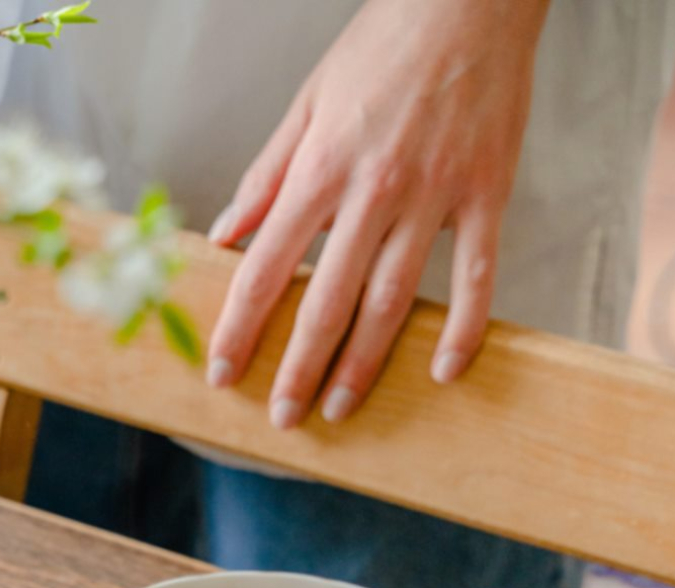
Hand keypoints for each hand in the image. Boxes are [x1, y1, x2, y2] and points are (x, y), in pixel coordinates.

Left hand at [206, 0, 548, 427]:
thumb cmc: (380, 49)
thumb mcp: (305, 106)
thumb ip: (264, 179)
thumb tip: (223, 238)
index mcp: (320, 171)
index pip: (265, 270)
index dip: (239, 329)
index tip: (222, 373)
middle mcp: (373, 193)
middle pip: (326, 301)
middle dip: (298, 367)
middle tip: (281, 418)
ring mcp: (434, 198)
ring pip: (393, 300)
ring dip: (364, 363)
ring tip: (341, 407)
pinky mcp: (486, 196)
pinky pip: (478, 276)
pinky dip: (464, 327)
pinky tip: (444, 371)